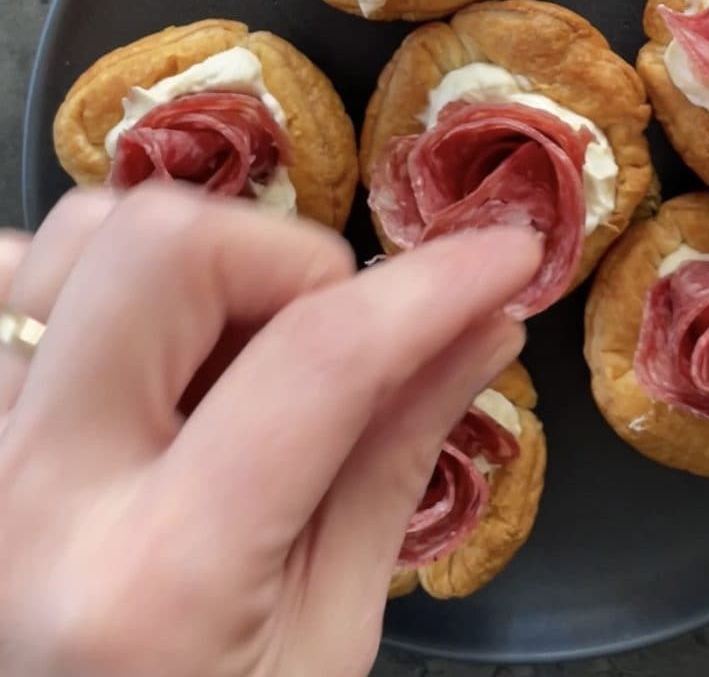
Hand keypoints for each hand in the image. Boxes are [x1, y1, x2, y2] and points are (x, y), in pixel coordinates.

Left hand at [0, 185, 540, 676]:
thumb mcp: (328, 628)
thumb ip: (398, 455)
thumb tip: (486, 323)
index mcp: (157, 582)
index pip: (320, 360)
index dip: (438, 284)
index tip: (506, 254)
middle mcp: (29, 492)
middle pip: (166, 245)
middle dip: (292, 259)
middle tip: (331, 332)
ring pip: (88, 233)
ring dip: (201, 261)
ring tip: (236, 349)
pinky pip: (18, 268)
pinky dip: (102, 277)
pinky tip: (152, 352)